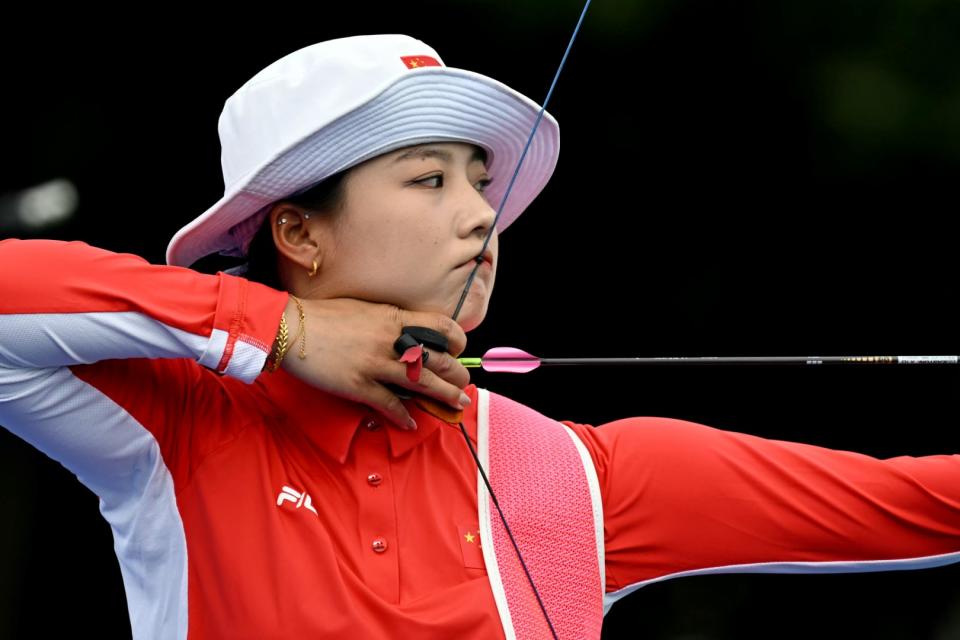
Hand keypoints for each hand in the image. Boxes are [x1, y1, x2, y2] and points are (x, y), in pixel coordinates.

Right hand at [278, 296, 470, 429]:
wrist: (290, 328)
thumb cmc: (325, 315)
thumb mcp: (365, 308)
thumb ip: (388, 320)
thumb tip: (407, 331)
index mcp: (393, 318)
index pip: (440, 326)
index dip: (456, 340)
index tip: (458, 349)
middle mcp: (389, 341)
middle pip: (436, 359)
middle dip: (456, 374)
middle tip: (464, 383)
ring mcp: (375, 364)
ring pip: (421, 383)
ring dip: (444, 395)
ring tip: (457, 404)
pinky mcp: (358, 385)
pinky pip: (389, 404)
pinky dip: (403, 416)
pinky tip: (411, 423)